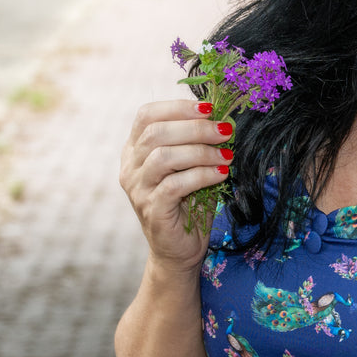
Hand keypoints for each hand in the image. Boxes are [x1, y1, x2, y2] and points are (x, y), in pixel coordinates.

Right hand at [119, 99, 233, 269]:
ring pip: (163, 157)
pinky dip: (202, 175)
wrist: (180, 248)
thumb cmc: (189, 204)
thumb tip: (223, 118)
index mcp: (135, 150)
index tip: (209, 109)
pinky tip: (221, 174)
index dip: (178, 108)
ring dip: (200, 152)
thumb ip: (197, 143)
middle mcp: (130, 167)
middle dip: (195, 128)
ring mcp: (137, 189)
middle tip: (225, 132)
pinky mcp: (151, 209)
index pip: (146, 116)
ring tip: (226, 156)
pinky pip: (175, 184)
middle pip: (156, 133)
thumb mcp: (192, 166)